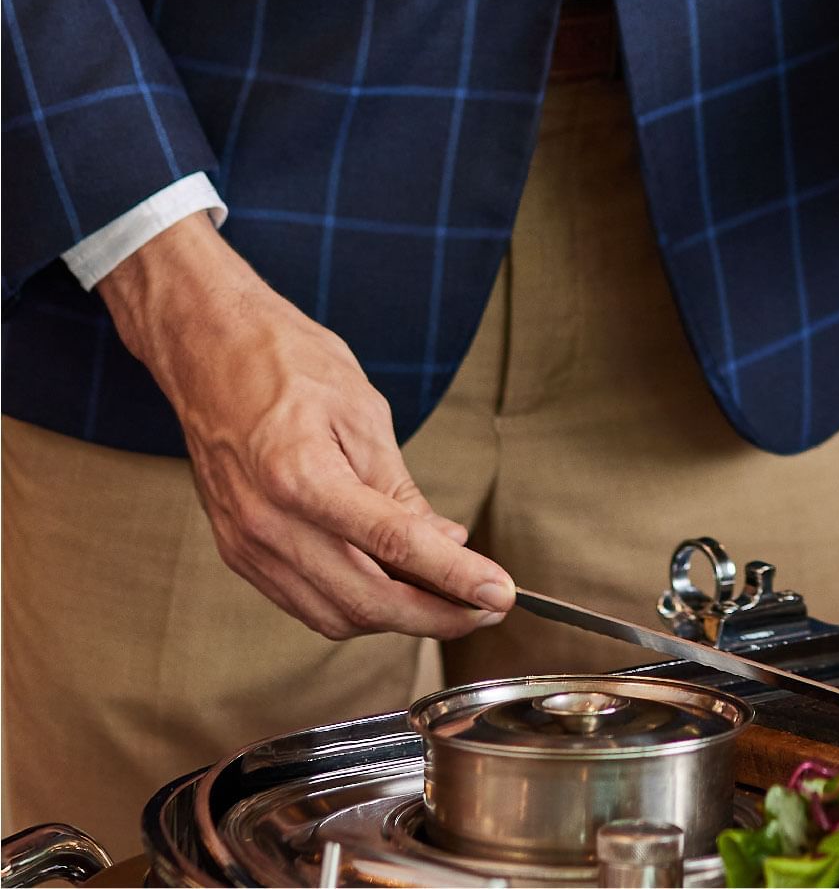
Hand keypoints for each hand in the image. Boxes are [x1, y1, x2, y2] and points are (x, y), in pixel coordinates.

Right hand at [98, 214, 514, 638]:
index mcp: (301, 476)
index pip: (396, 545)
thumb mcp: (363, 413)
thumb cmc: (286, 364)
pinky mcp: (238, 554)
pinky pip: (306, 605)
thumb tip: (446, 543)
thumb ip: (402, 490)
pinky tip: (393, 589)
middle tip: (486, 608)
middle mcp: (267, 522)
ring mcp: (246, 544)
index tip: (499, 595)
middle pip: (367, 601)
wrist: (207, 350)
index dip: (456, 578)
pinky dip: (356, 609)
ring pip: (337, 617)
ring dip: (398, 619)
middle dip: (436, 616)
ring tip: (448, 600)